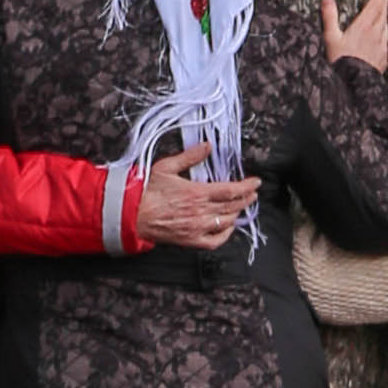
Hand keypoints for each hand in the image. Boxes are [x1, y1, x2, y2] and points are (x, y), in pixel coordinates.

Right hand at [138, 158, 261, 252]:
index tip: (256, 182)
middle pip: (233, 206)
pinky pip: (215, 241)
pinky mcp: (190, 241)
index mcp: (197, 192)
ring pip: (227, 222)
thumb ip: (190, 156)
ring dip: (238, 213)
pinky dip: (226, 234)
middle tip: (253, 193)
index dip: (247, 186)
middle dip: (247, 199)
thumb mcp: (167, 166)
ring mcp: (197, 228)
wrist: (132, 214)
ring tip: (243, 206)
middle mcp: (200, 212)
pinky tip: (229, 227)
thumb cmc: (147, 190)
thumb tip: (207, 146)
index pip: (231, 190)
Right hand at [321, 0, 387, 71]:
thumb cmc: (341, 60)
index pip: (373, 8)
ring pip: (385, 29)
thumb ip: (329, 16)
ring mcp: (381, 47)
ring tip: (385, 15)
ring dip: (385, 19)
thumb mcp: (331, 37)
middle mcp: (375, 35)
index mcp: (362, 27)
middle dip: (383, 6)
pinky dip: (385, 35)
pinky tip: (384, 39)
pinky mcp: (383, 59)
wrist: (354, 83)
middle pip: (382, 16)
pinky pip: (386, 43)